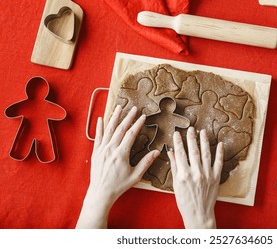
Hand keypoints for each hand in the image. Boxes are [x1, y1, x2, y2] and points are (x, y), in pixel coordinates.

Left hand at [76, 105, 159, 227]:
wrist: (101, 192)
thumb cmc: (119, 185)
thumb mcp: (136, 175)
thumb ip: (146, 162)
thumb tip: (157, 152)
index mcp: (121, 154)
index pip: (131, 134)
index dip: (138, 124)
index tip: (143, 117)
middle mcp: (111, 149)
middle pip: (120, 129)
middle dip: (128, 117)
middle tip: (134, 108)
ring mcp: (102, 150)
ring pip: (109, 130)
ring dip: (114, 118)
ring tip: (119, 107)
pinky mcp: (96, 152)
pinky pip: (97, 137)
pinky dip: (99, 127)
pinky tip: (101, 119)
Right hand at [168, 127, 223, 228]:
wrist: (199, 214)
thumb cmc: (185, 201)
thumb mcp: (176, 184)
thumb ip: (175, 166)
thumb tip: (171, 151)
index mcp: (183, 175)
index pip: (180, 154)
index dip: (178, 142)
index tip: (177, 133)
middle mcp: (196, 173)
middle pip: (193, 151)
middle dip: (191, 138)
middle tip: (190, 128)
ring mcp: (207, 175)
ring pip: (206, 154)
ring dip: (204, 141)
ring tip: (203, 131)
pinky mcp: (216, 178)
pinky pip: (218, 162)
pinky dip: (219, 152)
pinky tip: (220, 143)